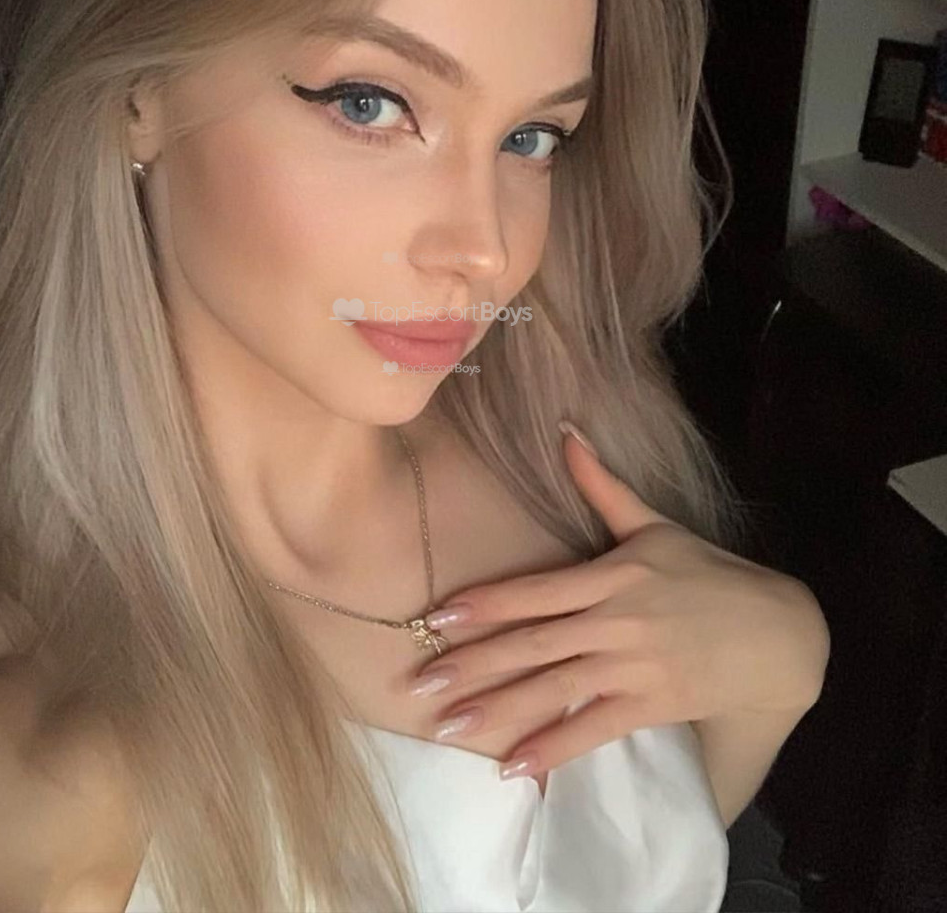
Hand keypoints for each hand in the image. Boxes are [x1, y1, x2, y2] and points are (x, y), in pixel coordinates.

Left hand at [409, 423, 829, 779]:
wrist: (776, 632)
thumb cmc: (708, 574)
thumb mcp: (654, 524)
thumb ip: (603, 485)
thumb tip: (566, 430)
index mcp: (611, 576)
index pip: (537, 591)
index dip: (487, 604)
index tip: (438, 618)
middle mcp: (616, 621)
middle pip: (534, 644)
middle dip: (474, 664)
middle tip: (420, 683)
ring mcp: (634, 666)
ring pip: (556, 690)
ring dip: (499, 711)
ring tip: (447, 728)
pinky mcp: (652, 705)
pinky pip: (595, 731)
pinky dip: (554, 749)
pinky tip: (513, 767)